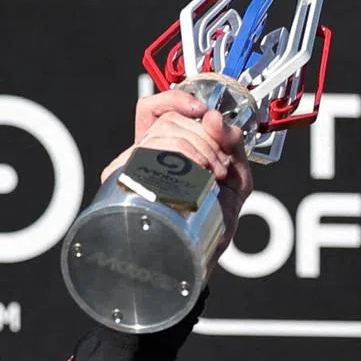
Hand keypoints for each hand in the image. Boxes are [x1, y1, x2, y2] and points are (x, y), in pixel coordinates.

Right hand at [101, 89, 253, 251]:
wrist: (202, 260)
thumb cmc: (214, 223)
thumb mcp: (237, 177)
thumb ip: (233, 144)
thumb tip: (213, 116)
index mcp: (164, 151)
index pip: (153, 109)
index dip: (175, 100)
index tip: (201, 111)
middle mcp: (143, 156)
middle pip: (167, 120)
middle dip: (205, 137)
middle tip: (221, 169)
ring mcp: (130, 169)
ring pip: (161, 133)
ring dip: (199, 149)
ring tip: (214, 179)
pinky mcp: (122, 182)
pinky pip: (147, 152)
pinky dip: (181, 156)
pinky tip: (196, 177)